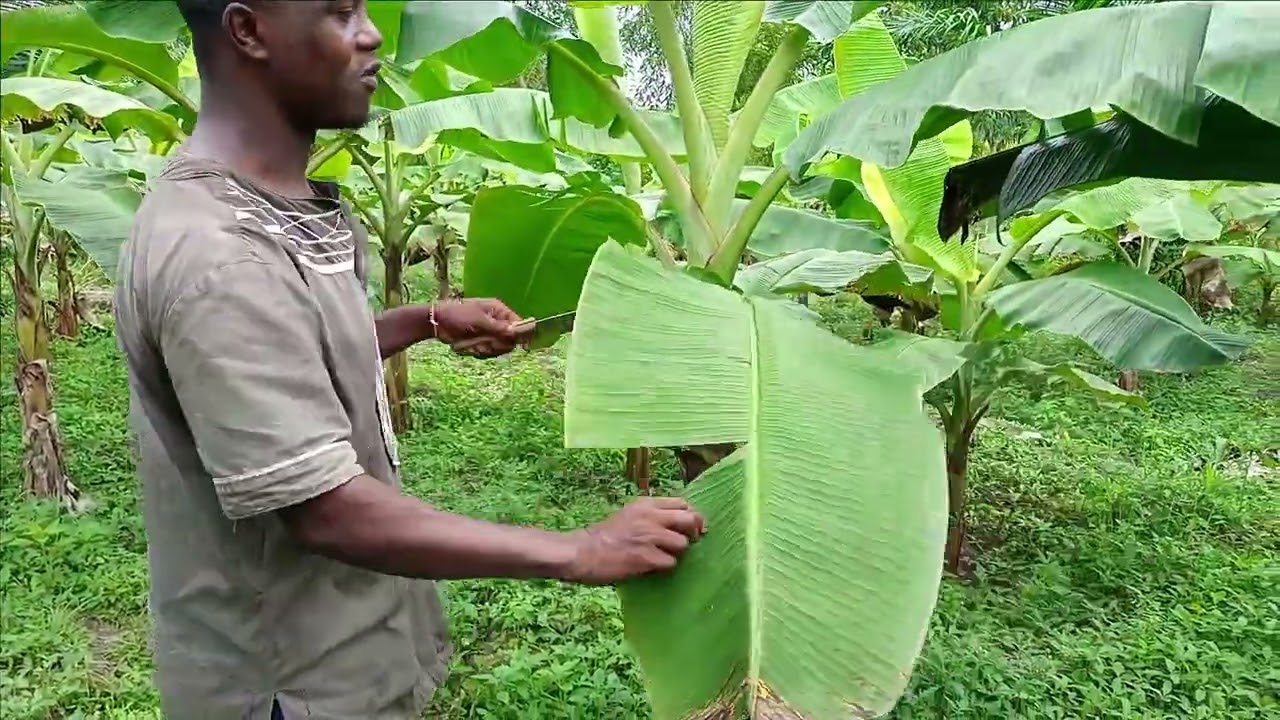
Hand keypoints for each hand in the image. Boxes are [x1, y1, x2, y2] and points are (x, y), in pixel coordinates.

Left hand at [432, 298, 533, 357]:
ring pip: (499, 349)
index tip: (514, 343)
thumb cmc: (458, 315)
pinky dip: (478, 352)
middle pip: (510, 340)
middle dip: (497, 345)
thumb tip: (517, 331)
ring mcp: (489, 333)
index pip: (519, 323)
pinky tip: (468, 347)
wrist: (437, 322)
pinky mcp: (482, 343)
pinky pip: (488, 353)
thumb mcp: (478, 320)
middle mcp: (497, 322)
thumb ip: (498, 327)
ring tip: (472, 344)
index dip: (519, 335)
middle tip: (485, 343)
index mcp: (499, 310)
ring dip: (485, 349)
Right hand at [562, 497, 706, 584]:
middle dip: (692, 533)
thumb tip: (680, 523)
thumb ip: (652, 515)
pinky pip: (670, 562)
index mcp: (646, 504)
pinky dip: (664, 567)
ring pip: (683, 544)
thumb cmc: (604, 536)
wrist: (582, 552)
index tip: (692, 528)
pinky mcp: (646, 557)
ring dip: (677, 553)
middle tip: (685, 543)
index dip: (692, 517)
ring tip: (662, 556)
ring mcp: (648, 536)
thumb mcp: (629, 514)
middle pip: (689, 520)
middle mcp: (650, 516)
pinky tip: (652, 567)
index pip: (683, 504)